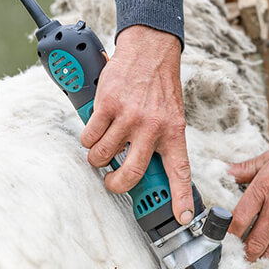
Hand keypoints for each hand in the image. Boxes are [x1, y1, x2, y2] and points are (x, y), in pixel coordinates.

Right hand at [80, 26, 193, 224]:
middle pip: (129, 174)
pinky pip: (90, 136)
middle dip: (115, 185)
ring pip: (102, 156)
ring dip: (97, 157)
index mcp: (173, 134)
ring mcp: (129, 117)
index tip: (181, 218)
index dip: (180, 198)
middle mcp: (152, 128)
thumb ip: (162, 143)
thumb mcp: (172, 117)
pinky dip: (88, 138)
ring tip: (102, 147)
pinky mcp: (108, 105)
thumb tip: (149, 171)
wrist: (150, 50)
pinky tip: (95, 129)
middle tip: (111, 181)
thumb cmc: (159, 86)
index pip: (180, 172)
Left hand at [228, 148, 268, 260]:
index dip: (227, 233)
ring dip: (258, 255)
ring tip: (251, 251)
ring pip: (268, 253)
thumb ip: (244, 168)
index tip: (223, 236)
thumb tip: (224, 172)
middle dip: (241, 251)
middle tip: (236, 251)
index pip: (238, 221)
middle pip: (252, 244)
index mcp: (264, 190)